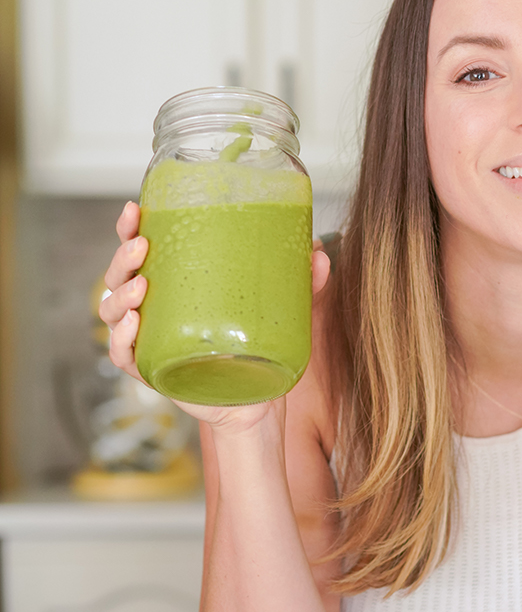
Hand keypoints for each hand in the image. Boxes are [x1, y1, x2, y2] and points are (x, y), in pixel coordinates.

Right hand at [99, 202, 331, 429]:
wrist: (257, 403)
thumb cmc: (259, 349)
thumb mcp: (282, 312)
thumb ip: (302, 284)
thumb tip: (320, 253)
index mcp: (174, 286)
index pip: (141, 250)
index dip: (130, 228)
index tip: (134, 208)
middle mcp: (154, 310)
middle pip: (118, 277)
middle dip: (122, 259)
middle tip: (142, 248)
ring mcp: (149, 341)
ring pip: (112, 313)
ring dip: (119, 297)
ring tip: (140, 289)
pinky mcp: (153, 372)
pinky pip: (122, 356)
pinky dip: (121, 340)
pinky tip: (133, 325)